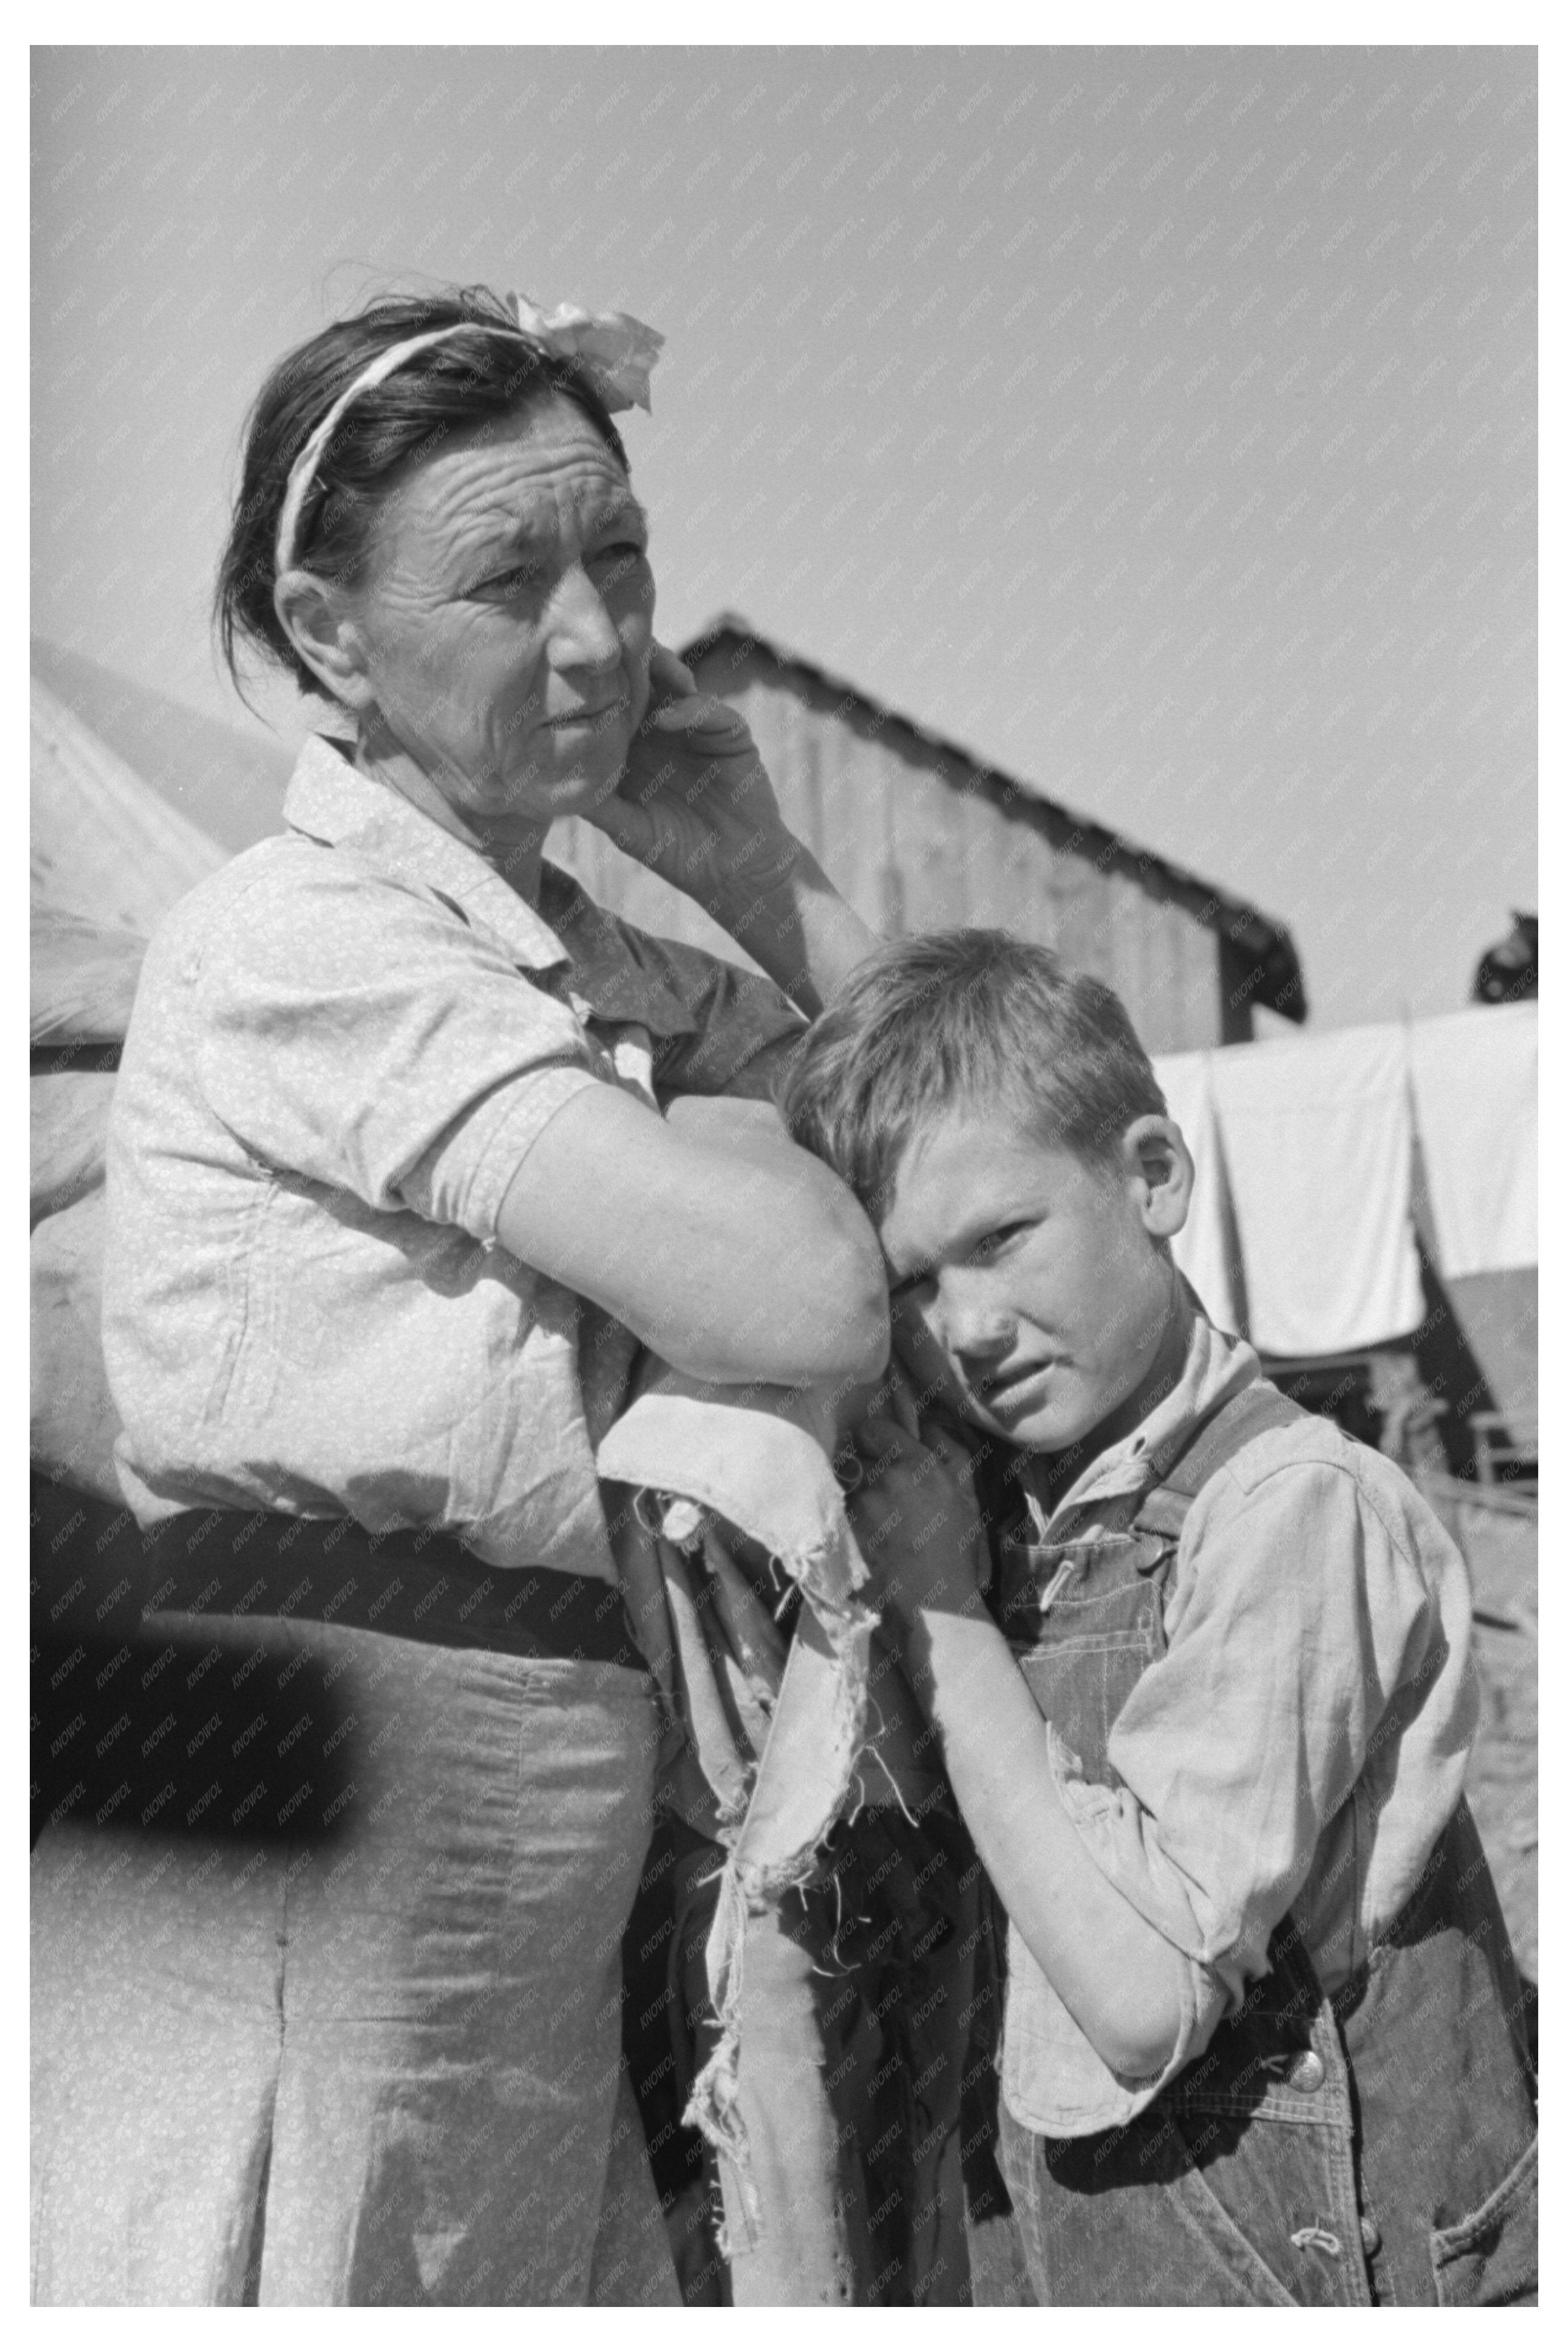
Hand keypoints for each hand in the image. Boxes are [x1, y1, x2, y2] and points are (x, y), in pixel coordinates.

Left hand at [586, 642, 806, 920]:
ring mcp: (697, 727)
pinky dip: (689, 709)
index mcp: (635, 746)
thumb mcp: (626, 828)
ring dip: (658, 672)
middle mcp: (665, 728)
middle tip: (606, 659)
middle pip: (644, 681)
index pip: (612, 703)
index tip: (572, 678)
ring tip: (636, 679)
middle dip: (627, 665)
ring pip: (677, 683)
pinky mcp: (730, 733)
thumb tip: (548, 780)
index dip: (595, 687)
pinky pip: (710, 710)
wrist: (732, 870)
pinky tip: (666, 719)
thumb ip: (597, 803)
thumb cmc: (676, 852)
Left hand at [846, 1414, 986, 1630]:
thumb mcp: (966, 1496)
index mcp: (917, 1465)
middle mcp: (884, 1479)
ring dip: (853, 1498)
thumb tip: (925, 1423)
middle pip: (854, 1458)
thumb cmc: (956, 1553)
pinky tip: (863, 1543)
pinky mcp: (840, 1534)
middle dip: (864, 1471)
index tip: (878, 1454)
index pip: (873, 1429)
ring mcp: (858, 1507)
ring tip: (873, 1525)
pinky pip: (833, 1515)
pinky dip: (842, 1524)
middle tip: (880, 1496)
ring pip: (843, 1487)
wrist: (936, 1611)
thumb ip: (948, 1450)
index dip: (874, 1441)